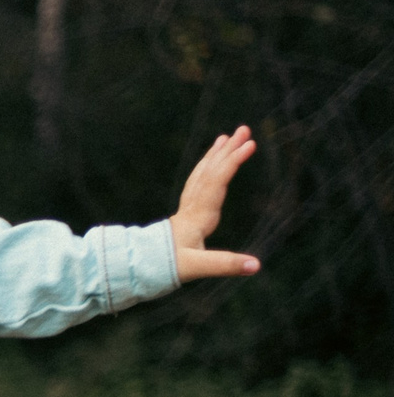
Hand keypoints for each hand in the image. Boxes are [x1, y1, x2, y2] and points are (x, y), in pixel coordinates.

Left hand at [170, 126, 260, 282]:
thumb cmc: (168, 267)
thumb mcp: (198, 267)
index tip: (251, 144)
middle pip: (210, 173)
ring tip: (225, 137)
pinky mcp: (186, 213)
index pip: (216, 182)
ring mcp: (188, 208)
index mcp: (198, 216)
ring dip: (215, 156)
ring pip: (202, 175)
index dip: (233, 163)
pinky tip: (211, 163)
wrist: (140, 267)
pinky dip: (206, 170)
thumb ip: (226, 265)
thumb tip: (257, 266)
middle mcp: (192, 207)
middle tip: (245, 129)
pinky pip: (197, 184)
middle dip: (228, 150)